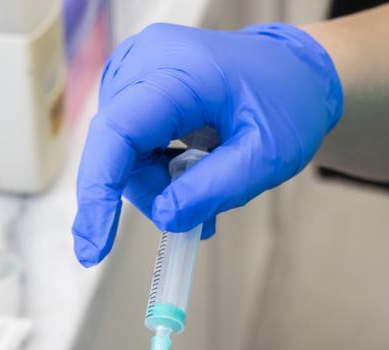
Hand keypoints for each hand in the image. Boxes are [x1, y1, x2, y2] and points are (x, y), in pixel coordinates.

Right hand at [71, 22, 342, 265]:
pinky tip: (192, 170)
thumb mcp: (266, 155)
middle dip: (153, 191)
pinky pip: (129, 144)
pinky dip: (157, 170)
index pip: (117, 133)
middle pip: (117, 151)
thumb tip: (164, 218)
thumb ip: (215, 189)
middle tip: (203, 209)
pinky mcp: (134, 84)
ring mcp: (134, 69)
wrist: (296, 71)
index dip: (98, 193)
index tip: (93, 249)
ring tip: (209, 181)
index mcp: (177, 70)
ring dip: (159, 183)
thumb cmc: (288, 104)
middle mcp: (142, 62)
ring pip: (121, 154)